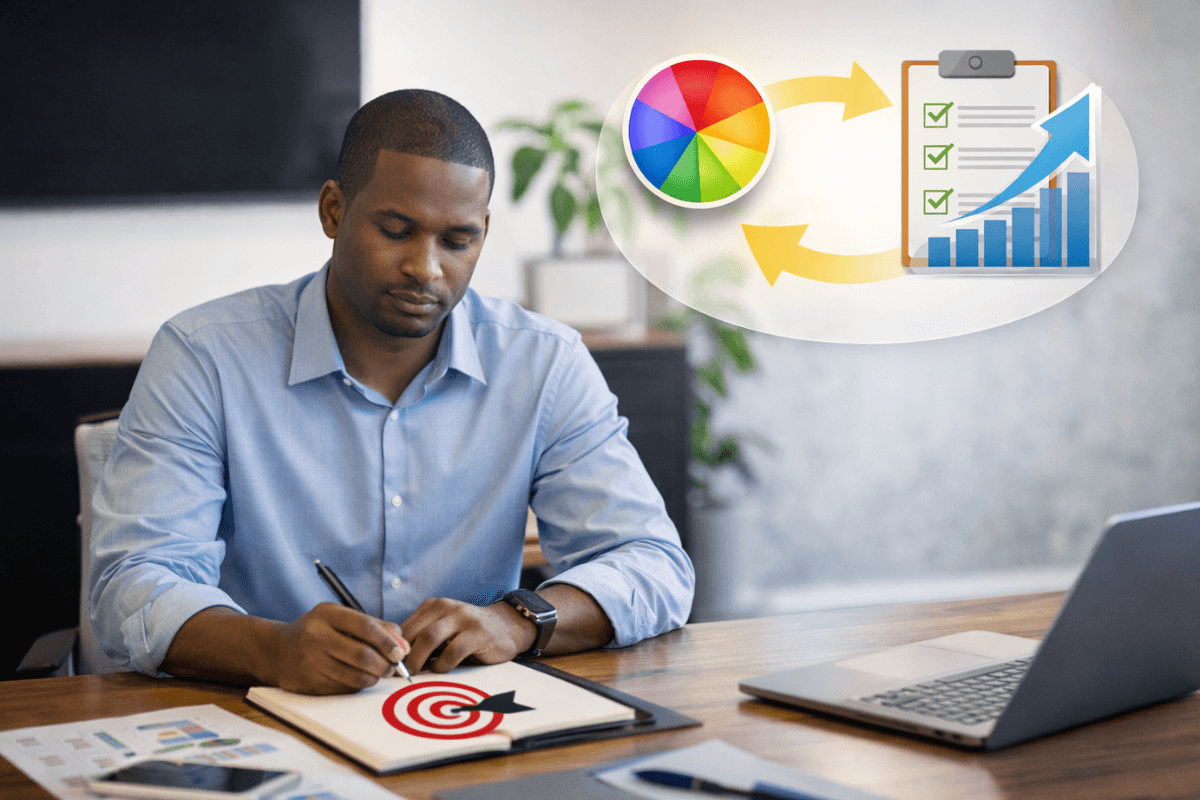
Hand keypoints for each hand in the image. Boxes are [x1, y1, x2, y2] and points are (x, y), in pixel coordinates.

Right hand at [273, 603, 410, 693]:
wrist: (278, 651)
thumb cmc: (319, 631)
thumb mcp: (341, 618)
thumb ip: (374, 626)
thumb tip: (402, 644)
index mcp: (326, 614)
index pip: (365, 627)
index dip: (387, 641)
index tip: (400, 652)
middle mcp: (316, 636)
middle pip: (362, 655)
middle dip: (385, 664)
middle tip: (394, 667)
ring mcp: (310, 662)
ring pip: (355, 676)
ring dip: (374, 677)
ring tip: (380, 672)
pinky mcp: (309, 684)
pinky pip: (344, 688)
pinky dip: (358, 685)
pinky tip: (359, 677)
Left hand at [400, 597, 536, 674]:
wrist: (507, 626)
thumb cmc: (469, 633)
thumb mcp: (445, 628)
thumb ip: (424, 638)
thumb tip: (396, 661)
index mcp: (434, 606)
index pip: (406, 626)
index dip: (396, 648)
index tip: (391, 666)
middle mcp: (447, 607)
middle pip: (415, 632)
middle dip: (404, 657)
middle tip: (400, 674)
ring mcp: (464, 618)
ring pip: (430, 638)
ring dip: (419, 660)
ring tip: (415, 674)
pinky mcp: (478, 633)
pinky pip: (453, 651)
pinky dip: (443, 665)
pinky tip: (442, 670)